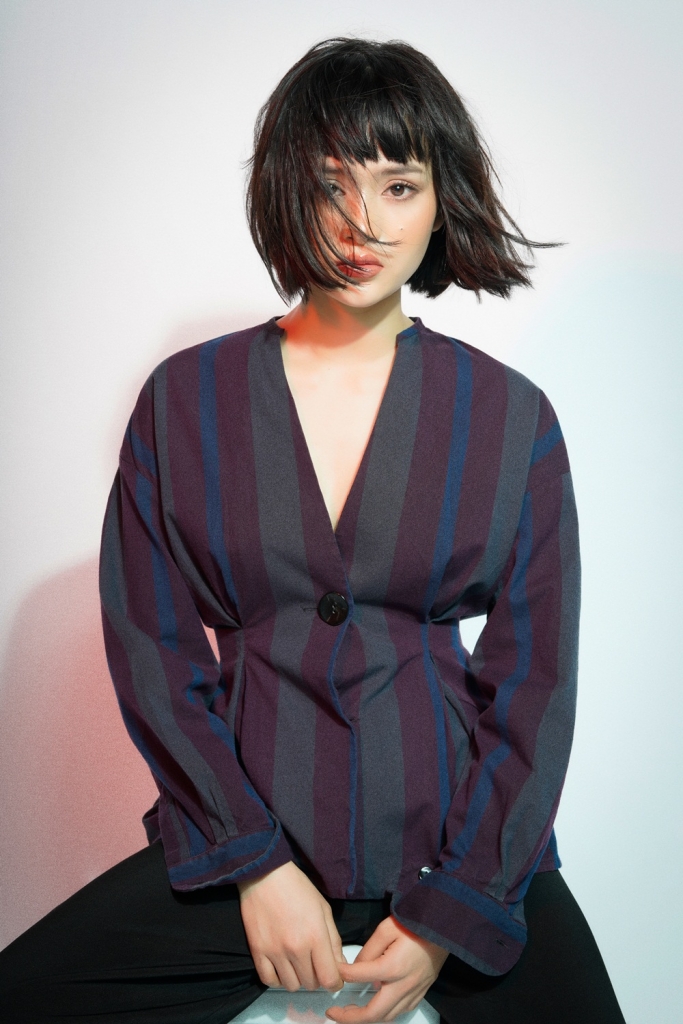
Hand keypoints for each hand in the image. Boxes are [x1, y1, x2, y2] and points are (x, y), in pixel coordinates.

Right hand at [238, 861, 343, 991]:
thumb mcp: (323, 909)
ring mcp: (275, 952)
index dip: (335, 983)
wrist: (265, 874)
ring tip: (299, 965)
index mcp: (316, 936)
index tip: (334, 980)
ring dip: (298, 979)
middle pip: (311, 984)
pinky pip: (269, 980)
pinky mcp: (258, 951)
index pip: (329, 978)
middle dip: (318, 979)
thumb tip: (339, 964)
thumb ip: (333, 940)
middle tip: (316, 965)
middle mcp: (296, 948)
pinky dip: (278, 979)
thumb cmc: (296, 887)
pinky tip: (282, 968)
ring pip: (291, 985)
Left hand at [326, 916, 448, 1023]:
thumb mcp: (386, 928)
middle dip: (349, 1017)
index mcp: (392, 967)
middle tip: (333, 1013)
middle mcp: (403, 985)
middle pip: (373, 1013)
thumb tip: (355, 967)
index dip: (343, 975)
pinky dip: (385, 1014)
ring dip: (367, 1019)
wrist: (443, 927)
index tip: (334, 972)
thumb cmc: (415, 923)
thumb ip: (369, 949)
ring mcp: (414, 991)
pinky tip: (377, 1007)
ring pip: (387, 1017)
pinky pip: (400, 1011)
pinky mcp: (421, 992)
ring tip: (351, 1013)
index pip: (359, 977)